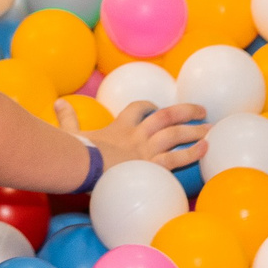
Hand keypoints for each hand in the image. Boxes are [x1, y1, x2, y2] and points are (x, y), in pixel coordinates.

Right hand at [62, 98, 206, 170]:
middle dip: (185, 112)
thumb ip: (67, 118)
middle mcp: (138, 135)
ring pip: (175, 134)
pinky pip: (176, 158)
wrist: (82, 166)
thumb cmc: (76, 153)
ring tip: (210, 129)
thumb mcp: (71, 132)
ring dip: (194, 131)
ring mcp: (146, 150)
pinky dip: (192, 153)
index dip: (148, 107)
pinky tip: (204, 149)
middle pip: (166, 117)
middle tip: (202, 111)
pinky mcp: (151, 165)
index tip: (155, 108)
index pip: (138, 109)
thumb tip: (57, 101)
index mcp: (120, 126)